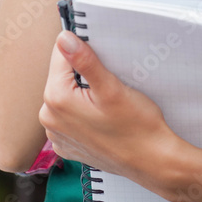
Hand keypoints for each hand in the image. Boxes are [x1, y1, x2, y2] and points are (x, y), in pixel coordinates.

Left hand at [39, 30, 174, 188]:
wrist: (152, 162)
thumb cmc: (137, 127)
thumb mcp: (112, 88)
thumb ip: (84, 61)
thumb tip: (63, 39)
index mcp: (56, 99)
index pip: (60, 55)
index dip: (82, 50)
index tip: (101, 60)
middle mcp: (49, 118)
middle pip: (62, 75)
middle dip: (82, 72)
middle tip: (108, 83)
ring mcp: (57, 134)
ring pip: (65, 94)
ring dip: (81, 92)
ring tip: (106, 102)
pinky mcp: (67, 144)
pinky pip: (69, 115)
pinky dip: (82, 111)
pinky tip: (102, 117)